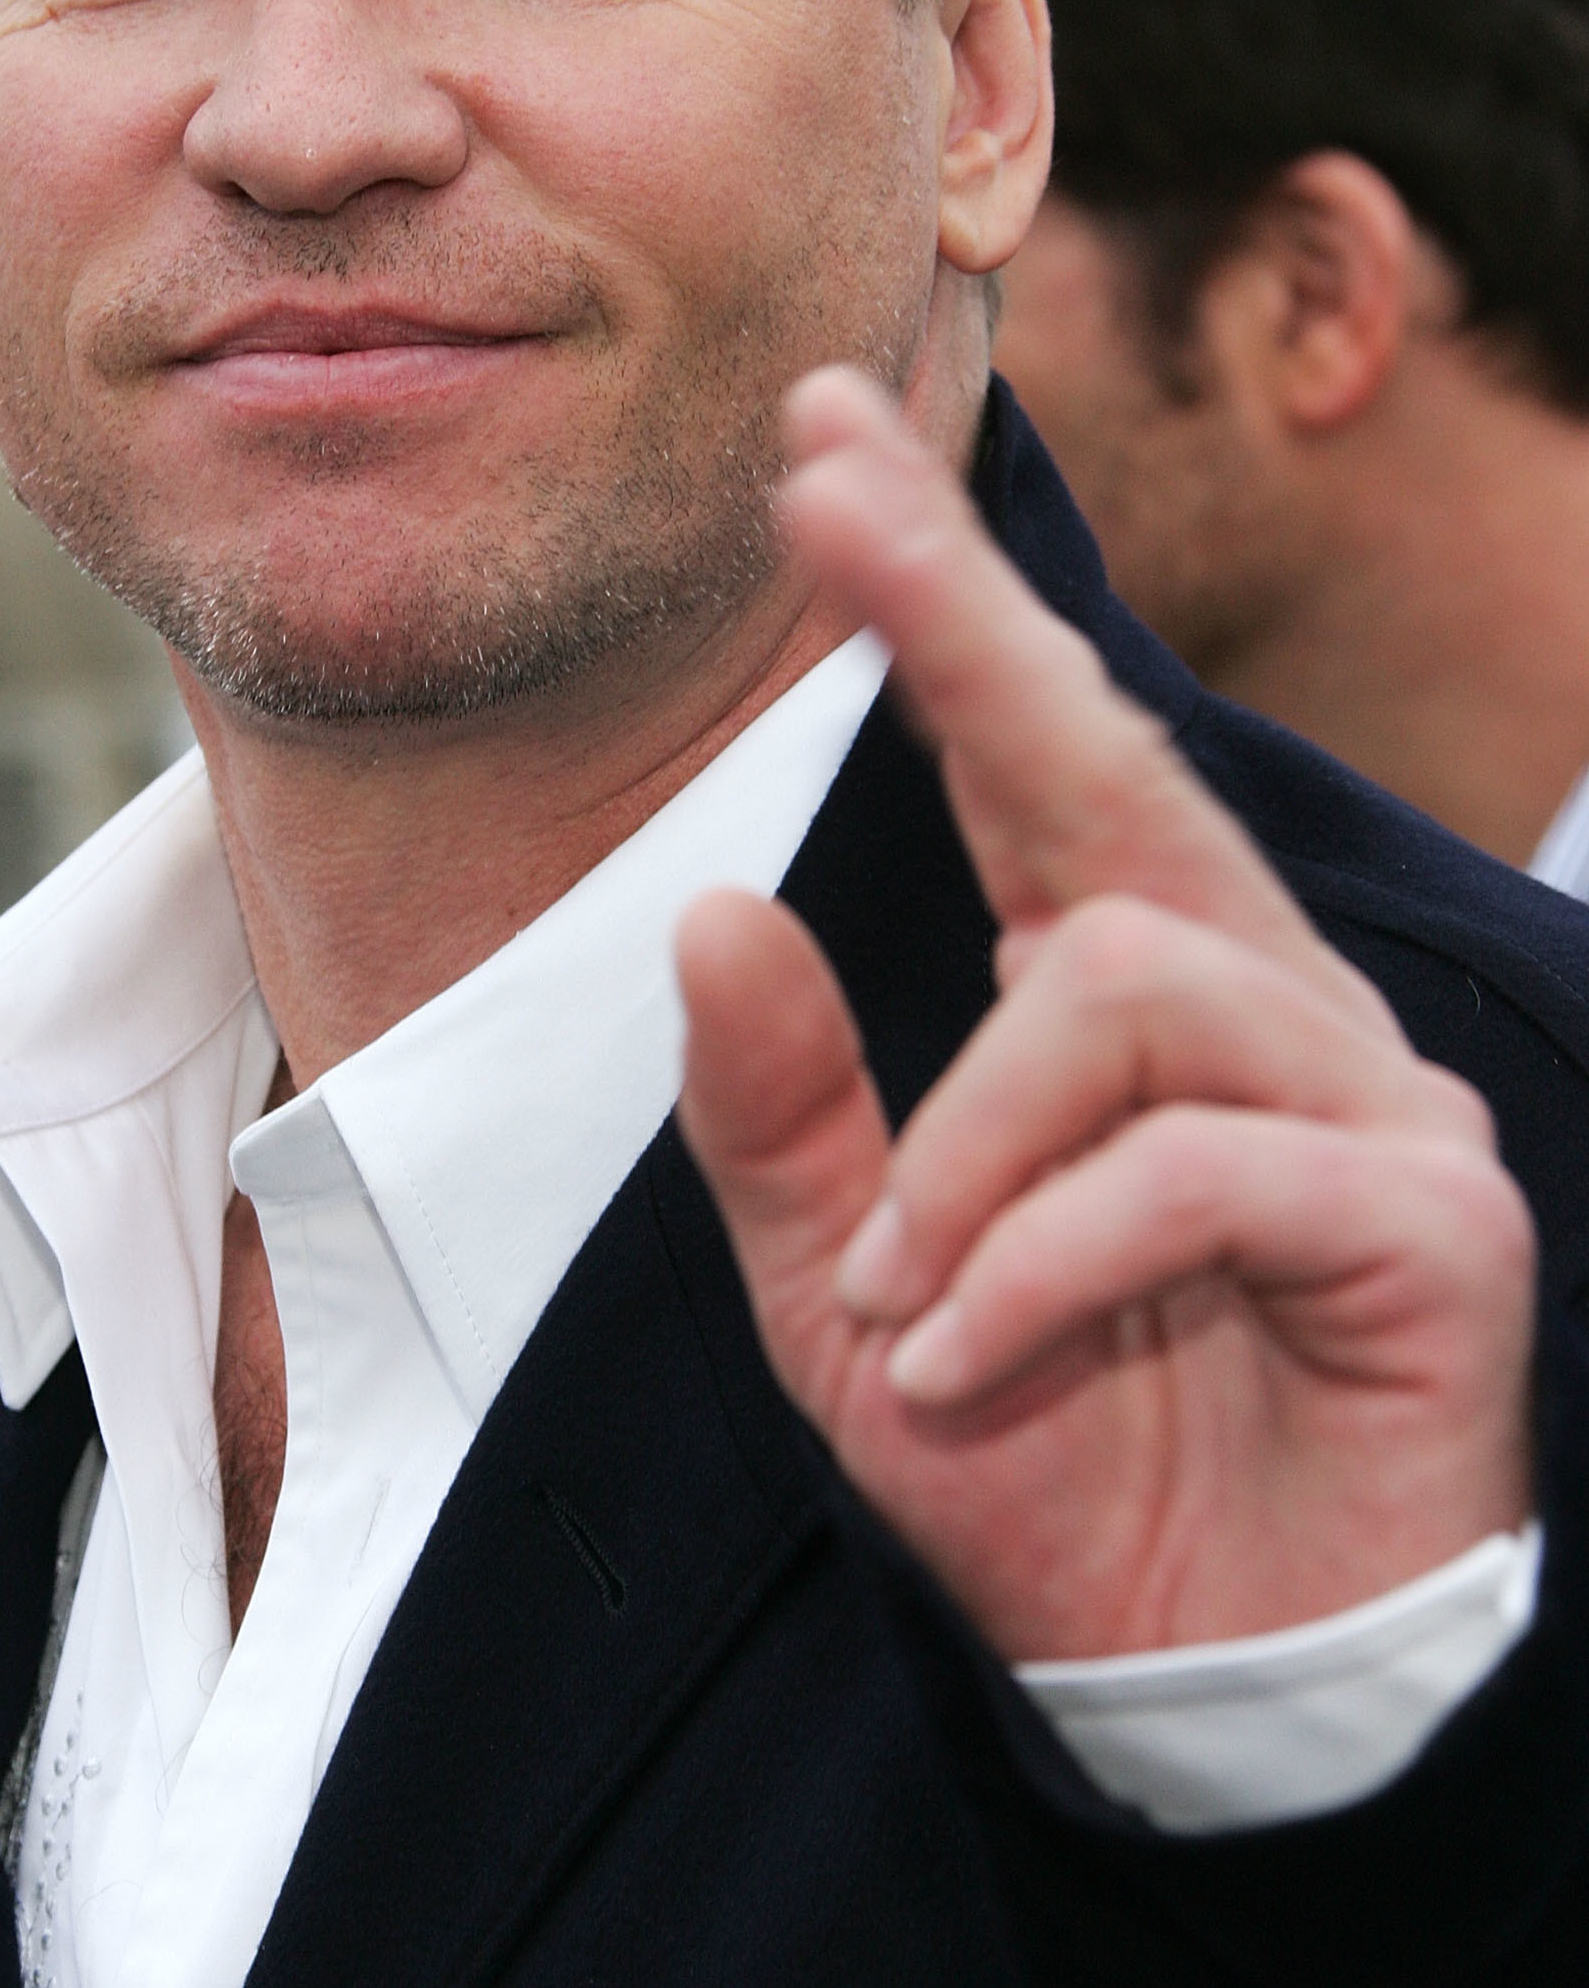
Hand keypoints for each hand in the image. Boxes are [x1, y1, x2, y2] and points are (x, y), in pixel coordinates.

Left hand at [675, 369, 1535, 1661]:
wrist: (1203, 1701)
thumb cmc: (1041, 1467)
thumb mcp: (849, 1298)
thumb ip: (784, 1116)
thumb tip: (712, 908)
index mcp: (1117, 996)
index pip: (1028, 757)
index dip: (936, 594)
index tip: (823, 442)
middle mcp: (1256, 1004)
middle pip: (1112, 761)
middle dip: (962, 619)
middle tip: (832, 489)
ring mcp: (1360, 1097)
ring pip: (1127, 979)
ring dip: (965, 1143)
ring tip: (897, 1295)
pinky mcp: (1432, 1218)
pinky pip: (1206, 1162)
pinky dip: (1043, 1256)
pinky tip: (972, 1354)